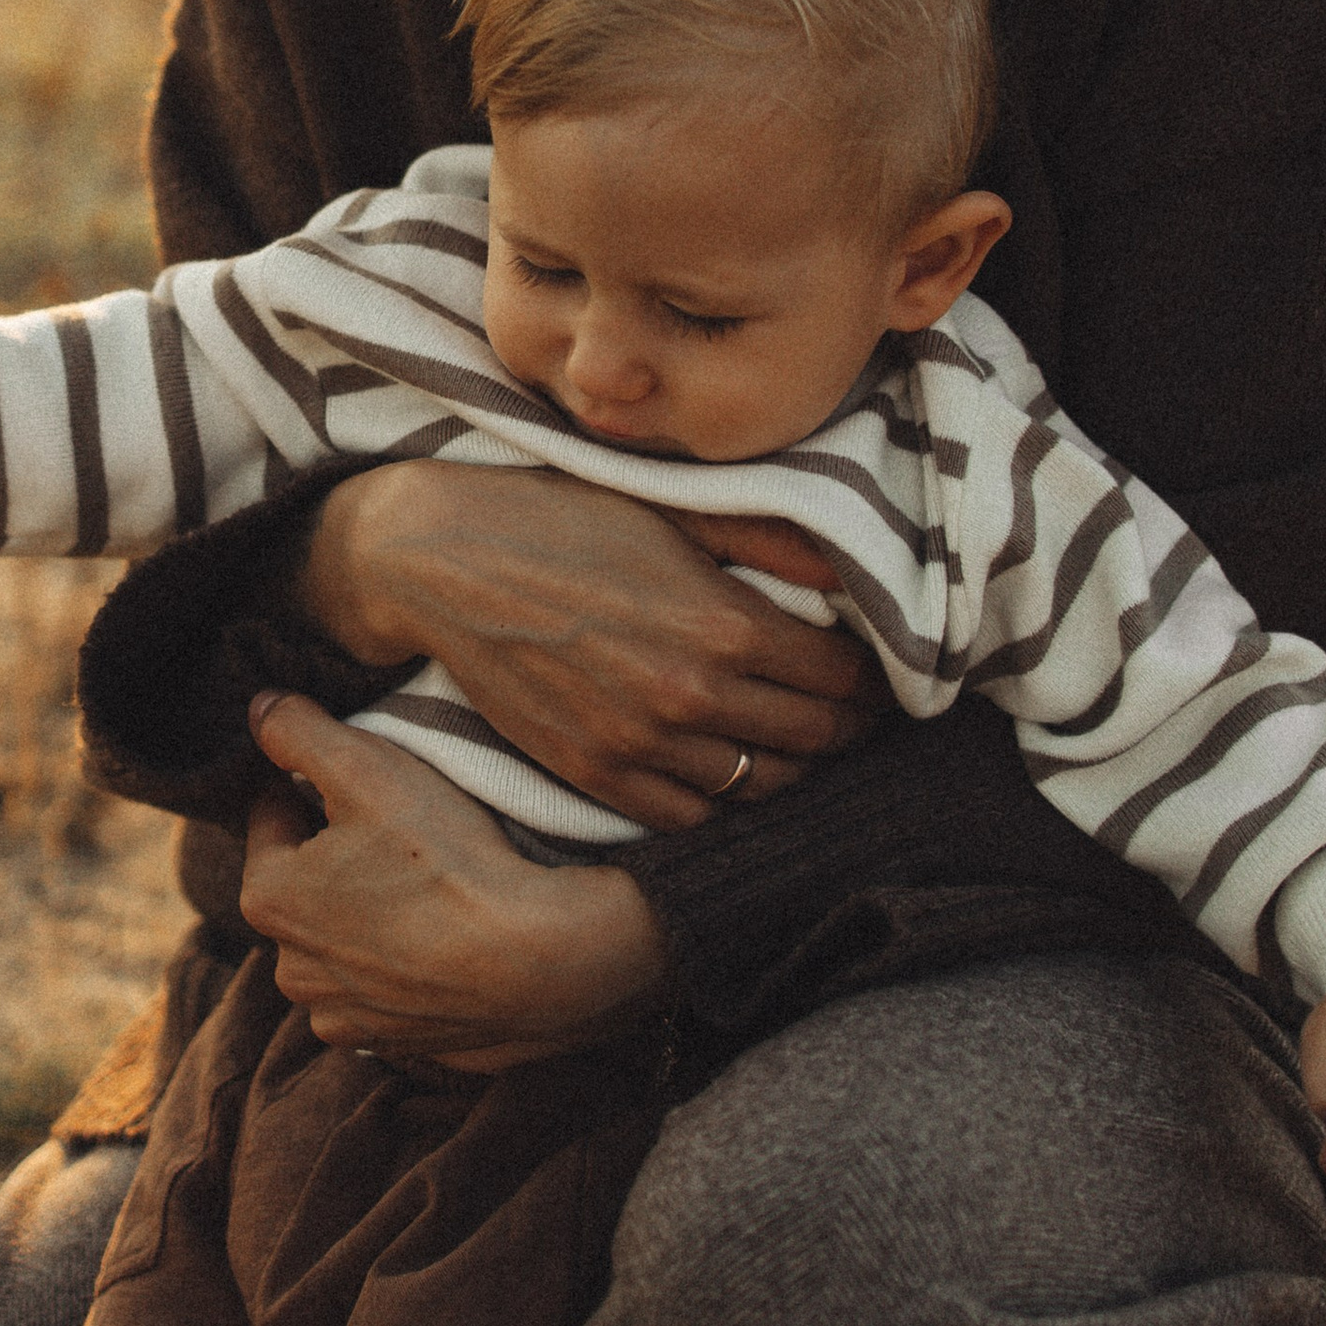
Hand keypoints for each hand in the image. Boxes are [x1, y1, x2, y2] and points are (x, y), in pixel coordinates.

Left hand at [237, 691, 672, 1070]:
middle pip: (307, 884)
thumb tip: (260, 709)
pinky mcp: (398, 1046)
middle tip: (405, 832)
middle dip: (341, 857)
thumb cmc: (448, 859)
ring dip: (371, 916)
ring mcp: (346, 1017)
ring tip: (431, 887)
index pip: (273, 814)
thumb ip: (297, 731)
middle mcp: (291, 970)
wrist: (541, 962)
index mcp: (267, 898)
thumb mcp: (367, 767)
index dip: (319, 786)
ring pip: (346, 942)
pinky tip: (449, 940)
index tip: (369, 783)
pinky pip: (391, 990)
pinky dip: (409, 967)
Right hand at [298, 464, 882, 832]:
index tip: (880, 674)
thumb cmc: (564, 518)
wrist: (445, 561)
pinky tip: (729, 770)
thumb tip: (849, 568)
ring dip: (792, 768)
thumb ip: (769, 539)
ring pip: (758, 788)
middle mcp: (690, 694)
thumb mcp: (674, 507)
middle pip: (814, 739)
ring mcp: (640, 744)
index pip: (842, 678)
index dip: (874, 680)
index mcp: (723, 624)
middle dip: (849, 727)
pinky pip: (688, 818)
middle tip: (858, 713)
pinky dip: (722, 802)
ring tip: (800, 743)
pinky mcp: (593, 774)